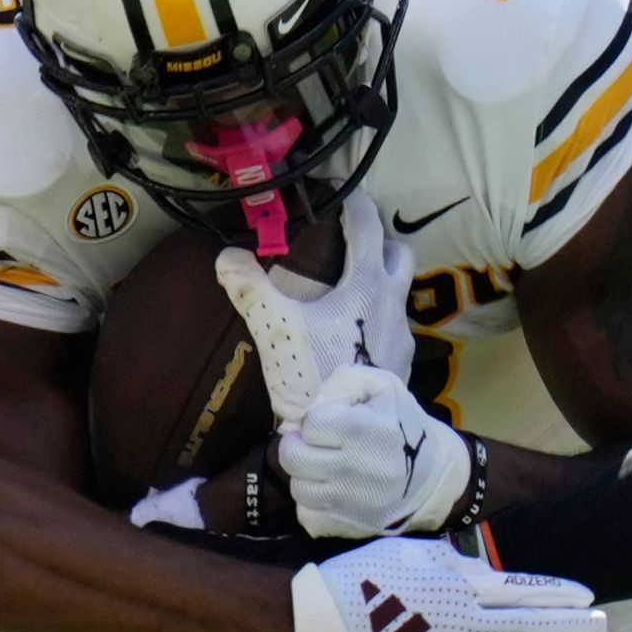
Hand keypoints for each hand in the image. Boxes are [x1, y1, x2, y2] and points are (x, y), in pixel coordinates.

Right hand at [216, 190, 414, 422]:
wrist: (351, 436)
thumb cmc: (317, 375)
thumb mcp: (276, 329)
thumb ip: (250, 289)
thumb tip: (226, 257)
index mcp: (368, 284)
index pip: (367, 226)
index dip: (354, 204)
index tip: (340, 196)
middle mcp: (393, 303)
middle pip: (400, 253)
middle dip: (380, 242)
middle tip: (352, 245)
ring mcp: (403, 335)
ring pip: (400, 293)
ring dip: (381, 283)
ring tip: (349, 292)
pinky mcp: (404, 364)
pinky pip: (395, 329)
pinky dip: (378, 321)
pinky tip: (354, 336)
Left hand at [279, 364, 472, 537]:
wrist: (432, 477)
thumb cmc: (403, 426)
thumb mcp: (381, 388)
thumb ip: (342, 384)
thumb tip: (305, 413)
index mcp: (364, 431)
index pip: (310, 424)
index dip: (314, 420)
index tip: (328, 423)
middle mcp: (354, 469)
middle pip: (293, 458)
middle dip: (297, 446)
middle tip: (313, 444)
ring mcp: (349, 501)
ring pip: (298, 487)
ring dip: (304, 474)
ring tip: (322, 466)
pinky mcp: (347, 524)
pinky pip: (308, 514)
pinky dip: (313, 501)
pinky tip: (329, 489)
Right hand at [289, 535, 603, 631]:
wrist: (317, 617)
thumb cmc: (356, 577)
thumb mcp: (406, 551)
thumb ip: (447, 559)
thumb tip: (478, 564)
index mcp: (459, 582)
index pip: (521, 588)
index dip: (556, 593)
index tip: (586, 596)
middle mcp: (465, 619)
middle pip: (529, 623)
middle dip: (570, 626)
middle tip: (604, 628)